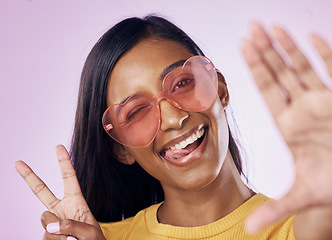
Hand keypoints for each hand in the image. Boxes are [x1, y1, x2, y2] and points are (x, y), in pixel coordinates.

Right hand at [15, 145, 103, 238]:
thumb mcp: (90, 232)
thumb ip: (72, 225)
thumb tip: (50, 225)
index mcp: (76, 202)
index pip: (69, 178)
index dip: (64, 162)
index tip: (59, 146)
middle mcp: (61, 210)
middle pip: (42, 191)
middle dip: (29, 177)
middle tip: (17, 163)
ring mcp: (52, 223)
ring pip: (45, 221)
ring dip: (58, 232)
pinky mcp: (46, 235)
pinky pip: (45, 235)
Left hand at [241, 23, 331, 231]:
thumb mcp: (303, 196)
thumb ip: (276, 210)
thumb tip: (247, 231)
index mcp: (289, 124)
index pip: (267, 89)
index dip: (255, 68)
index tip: (241, 48)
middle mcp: (303, 108)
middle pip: (280, 73)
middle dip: (266, 51)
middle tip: (250, 28)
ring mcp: (324, 101)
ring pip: (303, 67)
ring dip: (288, 47)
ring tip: (272, 27)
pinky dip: (324, 55)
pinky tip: (311, 38)